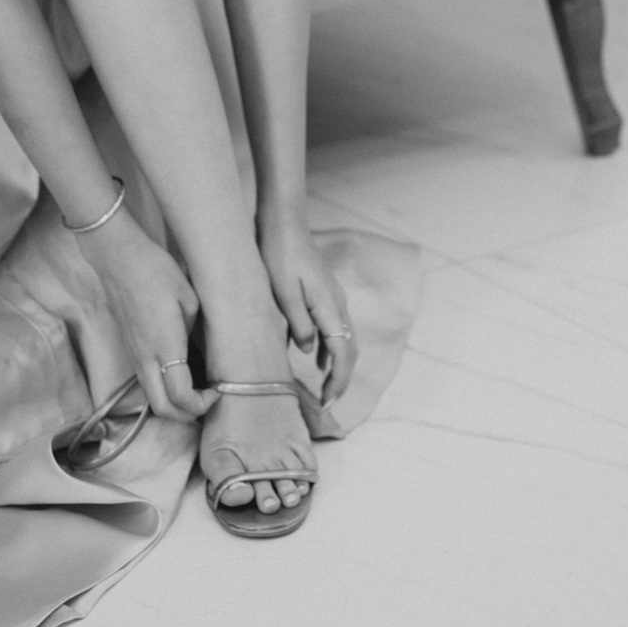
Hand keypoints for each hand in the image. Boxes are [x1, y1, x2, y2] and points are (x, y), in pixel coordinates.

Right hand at [77, 212, 214, 424]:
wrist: (118, 258)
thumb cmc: (156, 272)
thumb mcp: (189, 298)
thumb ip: (194, 330)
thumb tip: (193, 346)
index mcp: (164, 347)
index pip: (181, 397)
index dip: (202, 405)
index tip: (218, 390)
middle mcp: (146, 359)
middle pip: (163, 410)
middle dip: (187, 416)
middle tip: (207, 400)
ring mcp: (135, 356)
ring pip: (152, 399)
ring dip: (174, 405)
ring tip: (196, 390)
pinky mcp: (130, 349)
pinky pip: (146, 382)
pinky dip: (163, 390)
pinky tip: (179, 374)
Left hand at [257, 210, 356, 405]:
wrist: (283, 222)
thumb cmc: (279, 255)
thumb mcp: (283, 294)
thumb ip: (300, 325)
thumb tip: (310, 351)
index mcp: (330, 306)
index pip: (343, 354)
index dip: (337, 382)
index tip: (326, 404)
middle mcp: (338, 303)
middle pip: (349, 350)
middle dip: (341, 379)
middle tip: (326, 403)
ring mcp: (333, 297)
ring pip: (343, 339)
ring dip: (337, 365)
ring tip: (323, 387)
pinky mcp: (324, 292)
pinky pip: (334, 327)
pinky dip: (330, 347)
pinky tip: (316, 357)